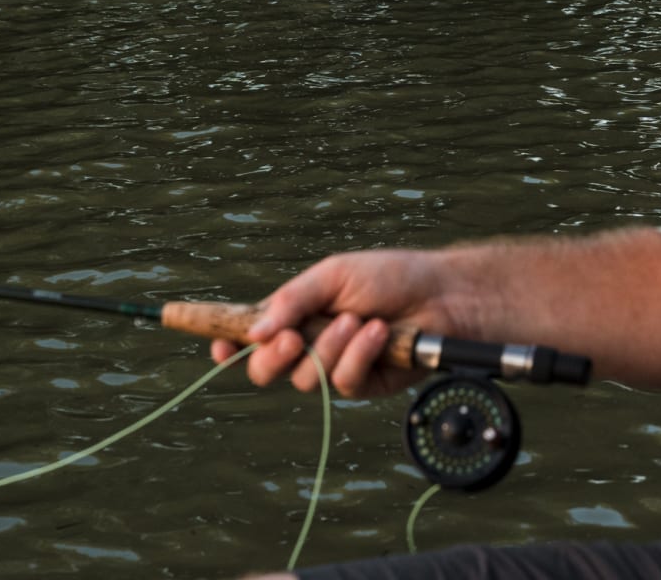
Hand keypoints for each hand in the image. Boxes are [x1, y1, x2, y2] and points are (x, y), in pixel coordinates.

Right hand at [211, 249, 454, 397]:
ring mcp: (334, 367)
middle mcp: (308, 344)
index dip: (226, 343)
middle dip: (272, 357)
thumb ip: (291, 301)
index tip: (218, 345)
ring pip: (304, 379)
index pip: (249, 336)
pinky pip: (342, 383)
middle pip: (264, 370)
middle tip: (292, 338)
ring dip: (329, 348)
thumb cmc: (389, 276)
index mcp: (294, 314)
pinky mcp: (363, 384)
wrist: (441, 293)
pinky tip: (380, 333)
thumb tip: (251, 332)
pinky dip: (359, 355)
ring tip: (357, 320)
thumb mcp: (333, 275)